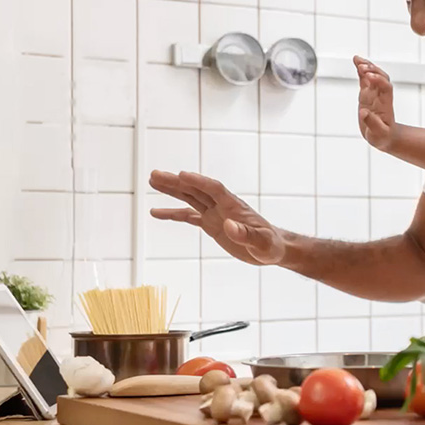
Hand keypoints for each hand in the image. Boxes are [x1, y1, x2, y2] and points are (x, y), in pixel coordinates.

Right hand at [148, 171, 285, 265]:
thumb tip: (229, 225)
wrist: (272, 249)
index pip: (215, 189)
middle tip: (155, 175)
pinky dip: (173, 214)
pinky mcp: (211, 224)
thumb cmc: (269, 245)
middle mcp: (222, 206)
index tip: (182, 174)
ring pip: (190, 198)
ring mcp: (215, 214)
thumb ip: (246, 235)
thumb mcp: (261, 243)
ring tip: (153, 181)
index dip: (199, 182)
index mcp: (235, 207)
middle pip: (197, 190)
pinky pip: (188, 216)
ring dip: (172, 190)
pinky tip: (156, 212)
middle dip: (177, 182)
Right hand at [354, 55, 397, 150]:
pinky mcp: (366, 95)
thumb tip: (364, 113)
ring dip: (366, 66)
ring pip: (372, 76)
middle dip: (373, 70)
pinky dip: (361, 70)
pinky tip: (356, 62)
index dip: (379, 80)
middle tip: (362, 66)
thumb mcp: (378, 134)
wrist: (385, 137)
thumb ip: (372, 123)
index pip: (385, 88)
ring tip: (357, 59)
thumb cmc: (383, 136)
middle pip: (380, 78)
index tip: (370, 77)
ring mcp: (373, 94)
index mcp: (385, 104)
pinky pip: (364, 80)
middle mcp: (380, 96)